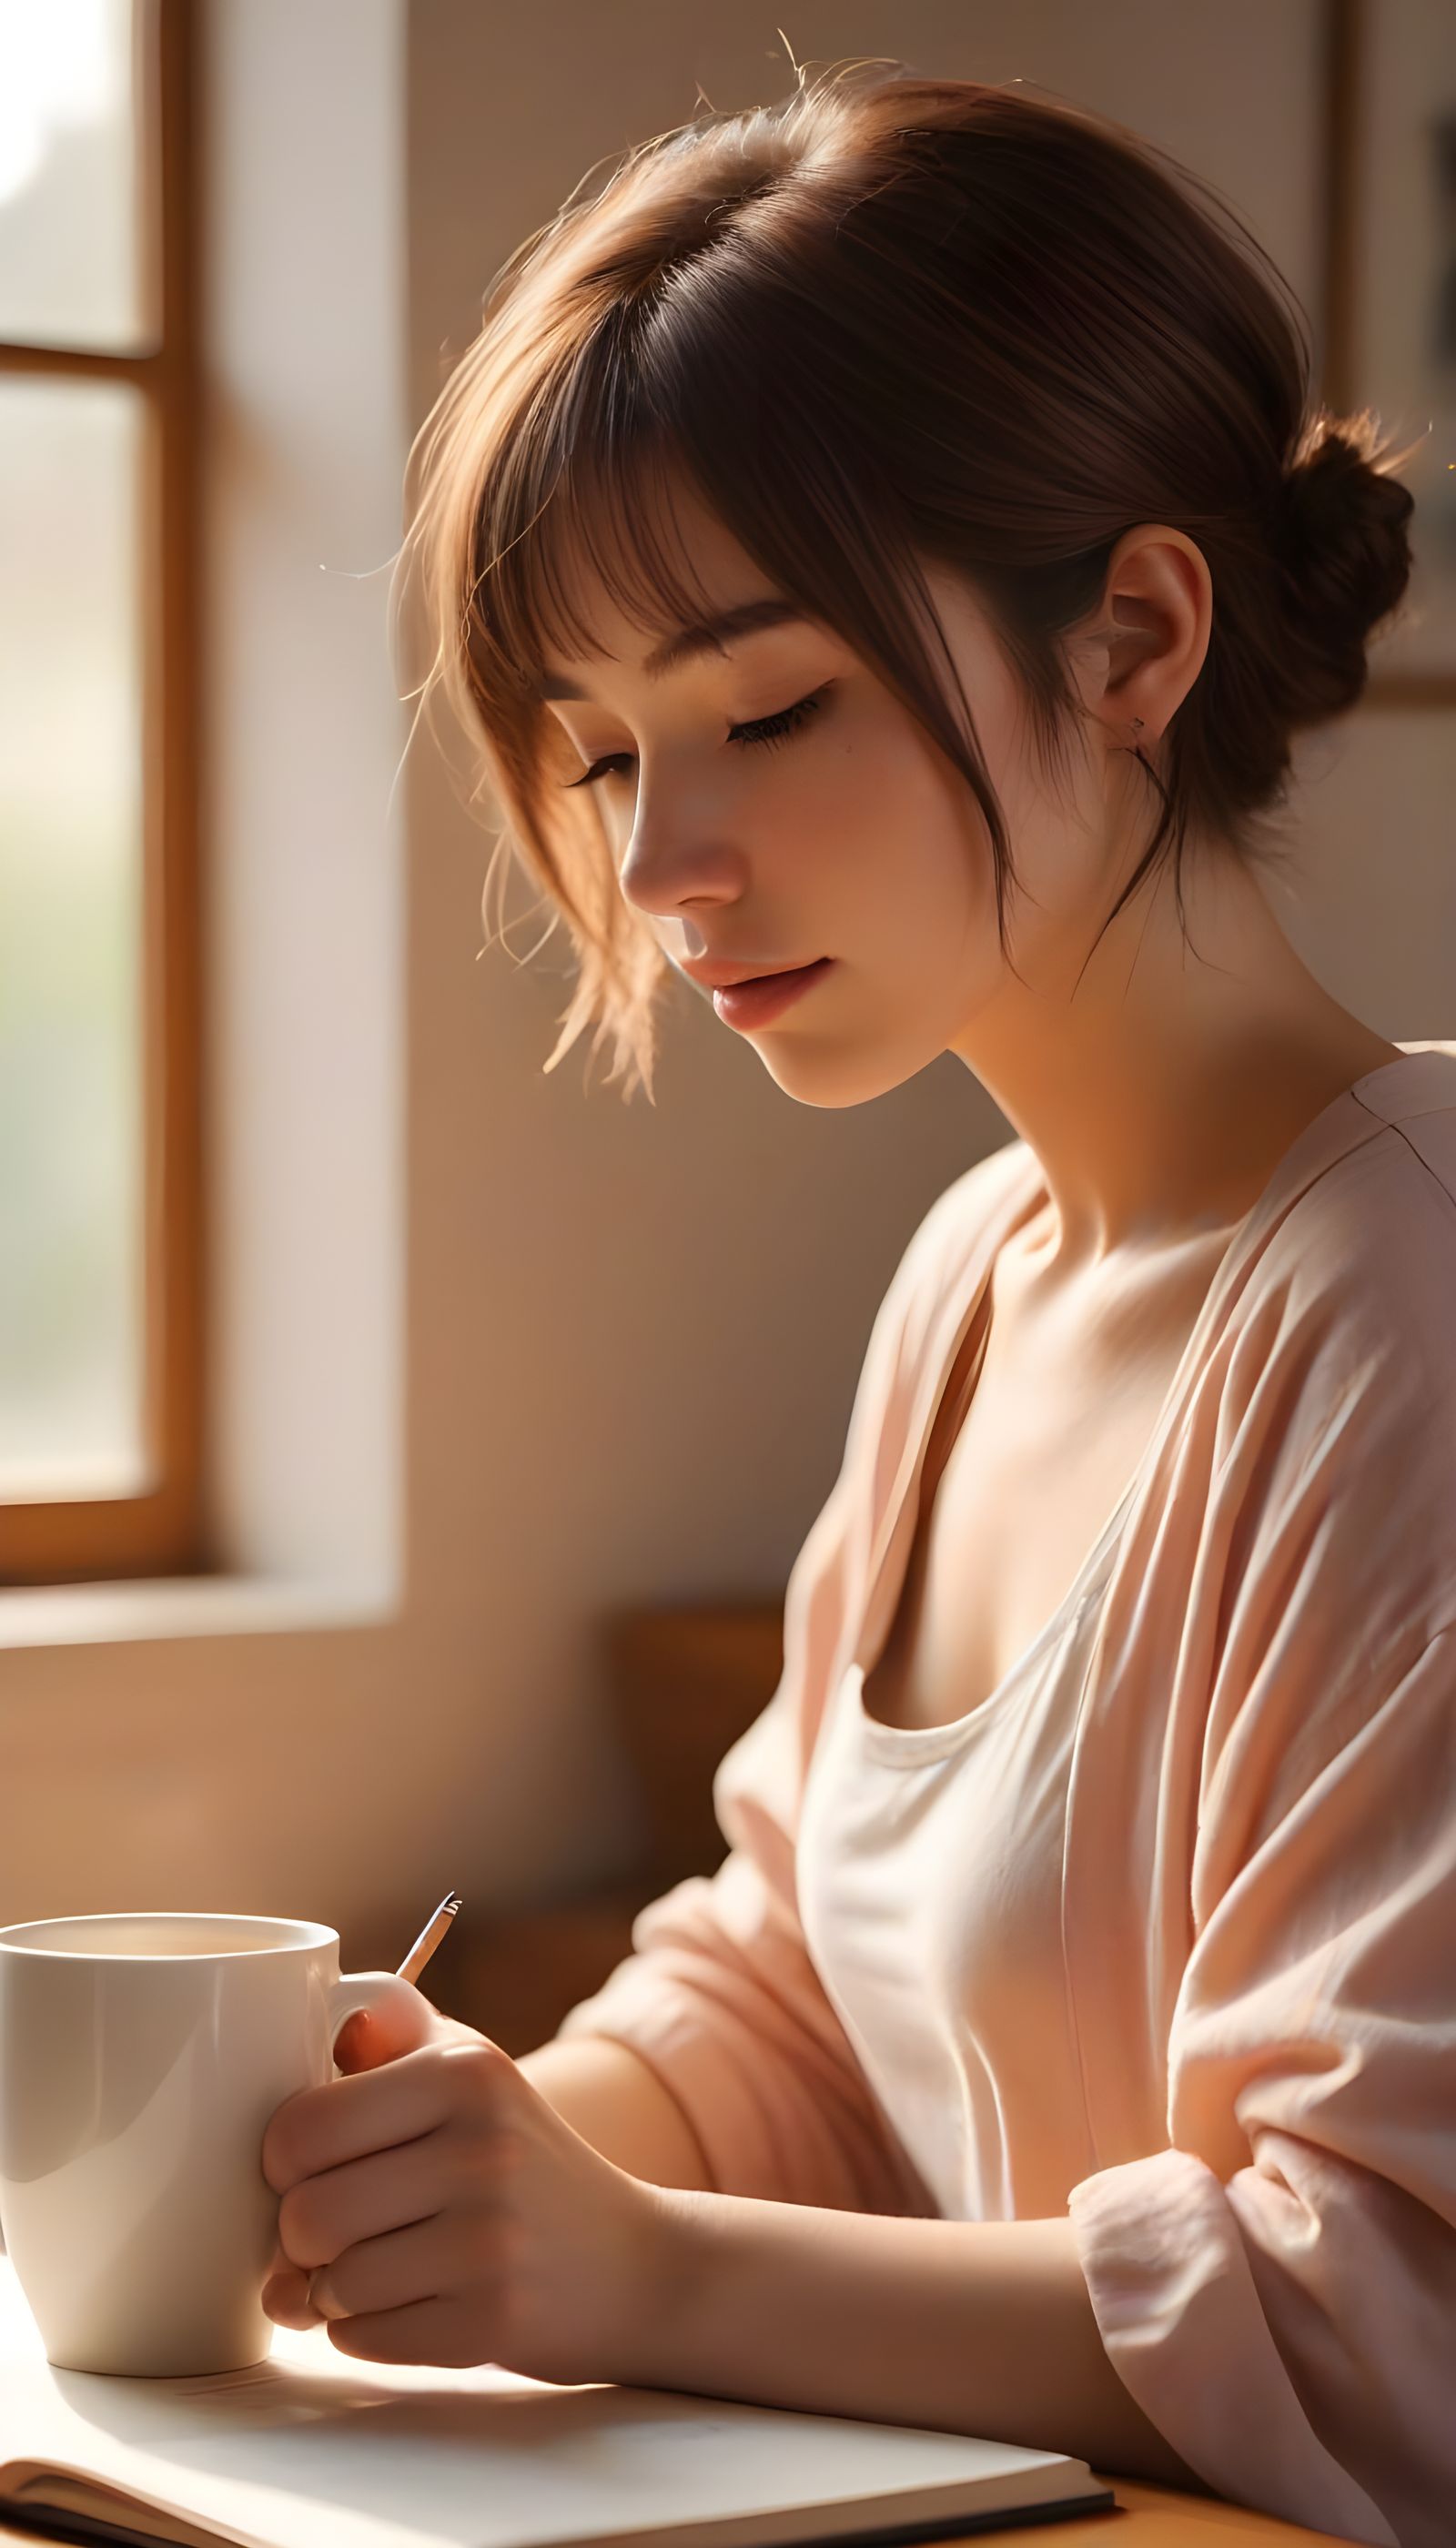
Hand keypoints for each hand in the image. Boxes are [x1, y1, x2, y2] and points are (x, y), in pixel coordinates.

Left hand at [260, 1997, 674, 2381]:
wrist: (632, 2262)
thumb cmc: (520, 2158)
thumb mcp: (468, 2071)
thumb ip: (387, 2039)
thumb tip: (309, 2024)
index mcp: (464, 2071)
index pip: (299, 2127)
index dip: (281, 2164)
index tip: (312, 2171)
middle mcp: (483, 2148)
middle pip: (305, 2215)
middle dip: (301, 2239)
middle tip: (338, 2233)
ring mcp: (492, 2240)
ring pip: (331, 2285)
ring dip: (333, 2292)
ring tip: (379, 2268)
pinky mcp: (494, 2321)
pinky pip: (366, 2339)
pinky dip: (368, 2332)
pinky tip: (413, 2304)